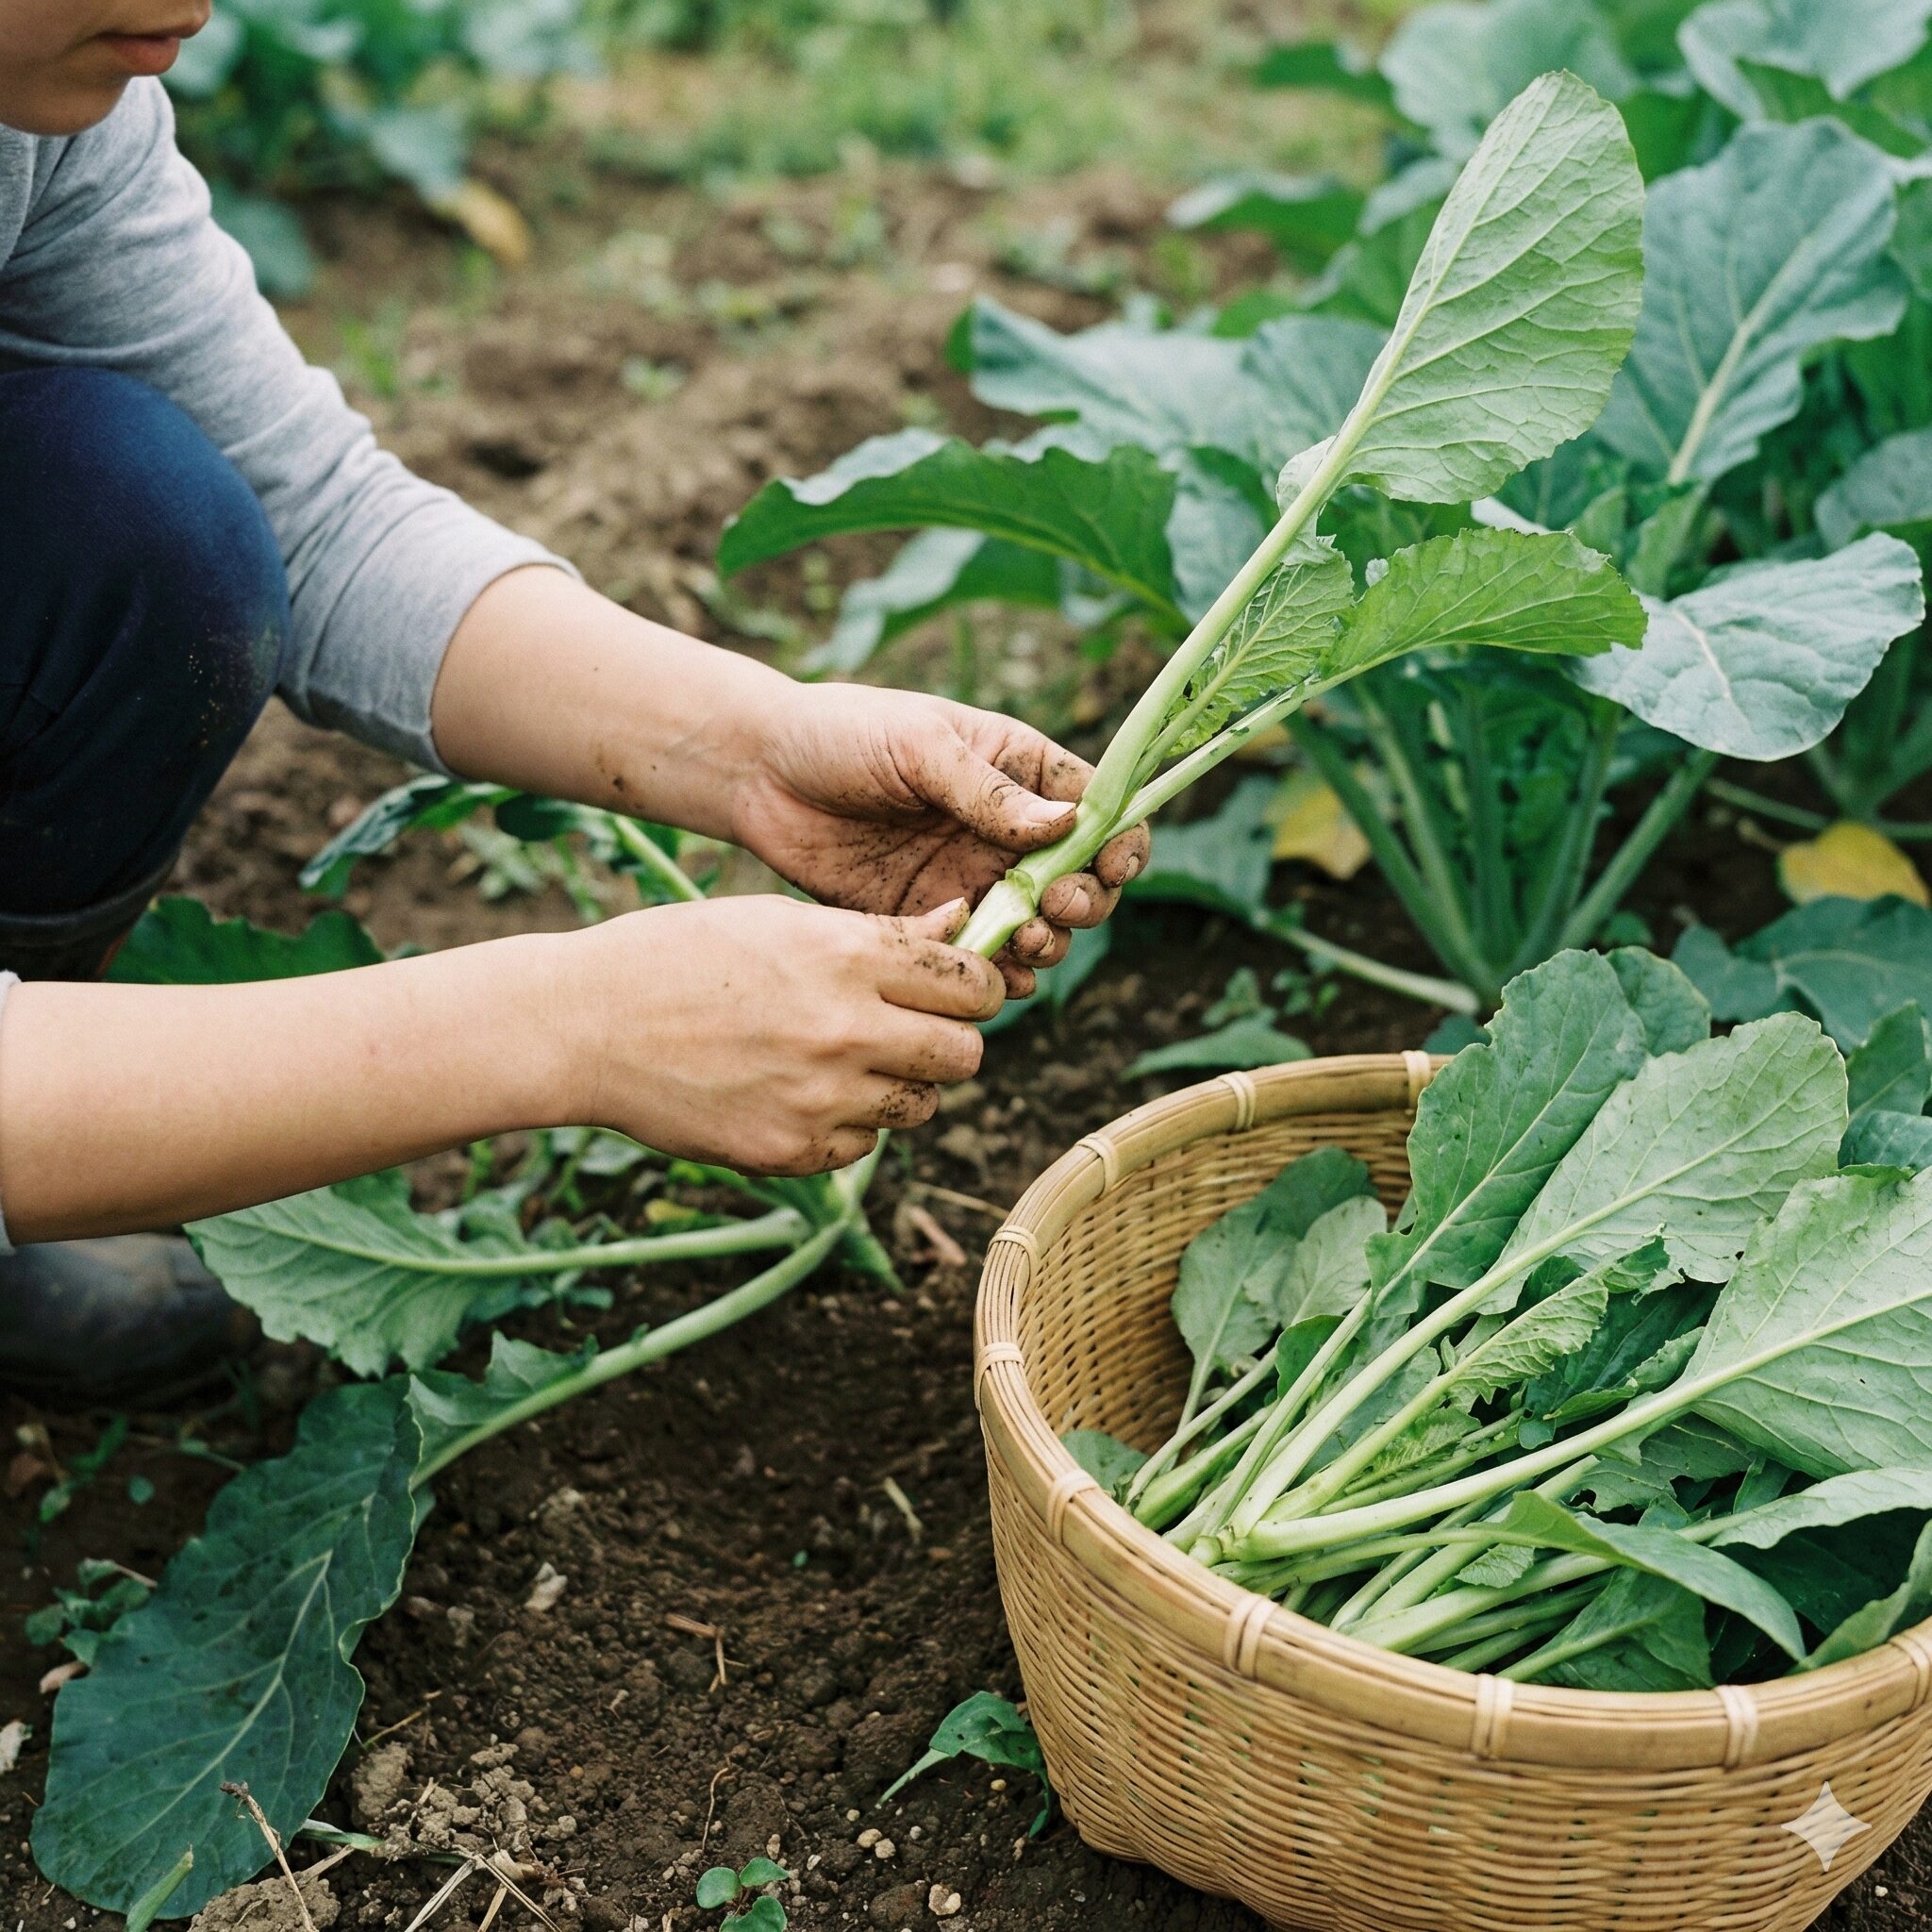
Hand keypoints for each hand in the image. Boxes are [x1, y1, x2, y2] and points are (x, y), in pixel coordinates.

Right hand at [560, 894, 1002, 1175]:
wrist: (588, 1026)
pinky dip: (848, 1125)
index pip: (971, 985)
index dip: (975, 987)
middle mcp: (845, 1030)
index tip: (959, 989)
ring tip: (847, 1059)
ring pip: (922, 1105)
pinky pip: (864, 1145)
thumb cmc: (683, 955)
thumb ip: (880, 933)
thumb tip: (963, 923)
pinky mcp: (792, 1151)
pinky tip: (801, 1092)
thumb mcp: (782, 919)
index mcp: (847, 956)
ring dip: (901, 1085)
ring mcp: (821, 1098)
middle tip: (913, 1031)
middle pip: (965, 1054)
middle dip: (950, 1041)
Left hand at [731, 684, 1150, 994]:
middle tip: (1055, 907)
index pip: (1099, 808)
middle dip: (1083, 901)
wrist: (758, 773)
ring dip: (1046, 942)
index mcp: (1018, 770)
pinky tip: (994, 977)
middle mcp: (1005, 830)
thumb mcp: (919, 745)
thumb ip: (987, 790)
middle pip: (1080, 879)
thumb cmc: (841, 733)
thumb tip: (1068, 824)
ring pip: (1037, 926)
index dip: (1119, 841)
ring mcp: (970, 878)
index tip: (1110, 865)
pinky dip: (997, 974)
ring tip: (1024, 942)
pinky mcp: (928, 920)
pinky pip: (978, 956)